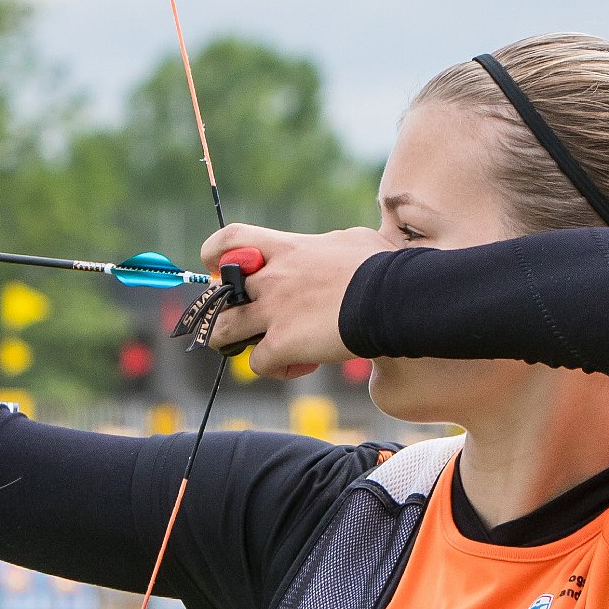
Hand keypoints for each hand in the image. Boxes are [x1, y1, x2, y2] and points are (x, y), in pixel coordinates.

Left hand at [200, 223, 383, 378]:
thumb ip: (330, 246)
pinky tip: (302, 365)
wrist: (394, 297)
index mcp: (287, 248)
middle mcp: (271, 279)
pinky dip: (277, 369)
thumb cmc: (384, 267)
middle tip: (247, 321)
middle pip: (216, 295)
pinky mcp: (282, 344)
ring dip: (236, 344)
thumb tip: (335, 246)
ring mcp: (273, 312)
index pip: (230, 240)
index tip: (217, 267)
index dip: (214, 254)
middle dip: (221, 310)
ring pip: (221, 332)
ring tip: (265, 348)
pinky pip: (258, 364)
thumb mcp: (353, 241)